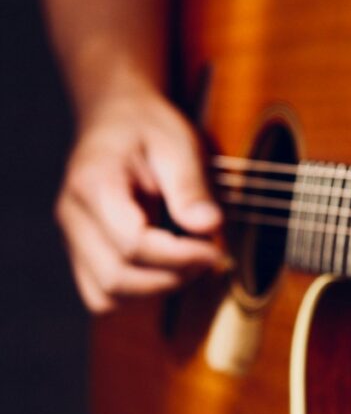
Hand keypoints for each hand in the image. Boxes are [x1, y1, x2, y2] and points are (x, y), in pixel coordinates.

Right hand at [55, 89, 225, 312]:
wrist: (117, 117)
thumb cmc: (149, 128)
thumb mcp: (179, 143)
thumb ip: (191, 186)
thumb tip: (208, 226)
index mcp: (93, 184)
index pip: (131, 243)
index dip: (179, 256)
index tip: (214, 249)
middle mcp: (72, 216)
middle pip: (116, 277)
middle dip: (171, 277)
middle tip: (209, 257)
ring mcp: (73, 238)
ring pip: (106, 295)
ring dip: (156, 290)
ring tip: (191, 263)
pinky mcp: (82, 253)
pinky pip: (103, 294)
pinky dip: (139, 293)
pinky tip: (170, 269)